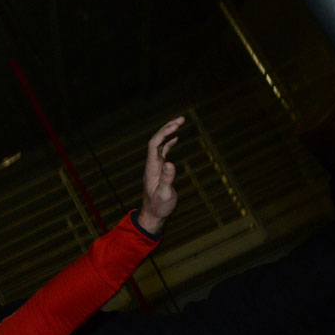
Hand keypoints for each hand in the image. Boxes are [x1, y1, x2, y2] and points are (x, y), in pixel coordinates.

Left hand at [136, 116, 182, 235]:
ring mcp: (155, 167)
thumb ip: (167, 180)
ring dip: (169, 132)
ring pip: (160, 144)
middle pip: (157, 140)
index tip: (176, 126)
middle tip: (182, 118)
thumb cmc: (159, 207)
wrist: (153, 216)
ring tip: (181, 122)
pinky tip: (176, 137)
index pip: (154, 144)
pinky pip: (163, 151)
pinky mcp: (160, 170)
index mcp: (152, 168)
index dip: (164, 133)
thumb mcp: (164, 194)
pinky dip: (169, 142)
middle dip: (167, 128)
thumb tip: (170, 163)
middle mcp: (152, 165)